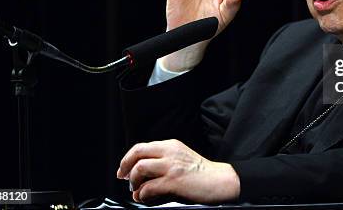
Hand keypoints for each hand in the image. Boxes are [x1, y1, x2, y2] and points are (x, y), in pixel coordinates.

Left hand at [116, 139, 239, 203]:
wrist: (220, 180)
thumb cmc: (202, 173)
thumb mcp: (181, 157)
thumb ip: (164, 159)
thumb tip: (142, 172)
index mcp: (171, 145)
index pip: (142, 147)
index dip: (128, 158)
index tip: (123, 169)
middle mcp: (170, 152)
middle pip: (137, 153)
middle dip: (125, 166)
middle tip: (123, 178)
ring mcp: (171, 166)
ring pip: (140, 168)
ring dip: (133, 181)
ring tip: (137, 189)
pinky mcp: (174, 181)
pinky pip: (148, 187)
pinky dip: (142, 194)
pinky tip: (144, 197)